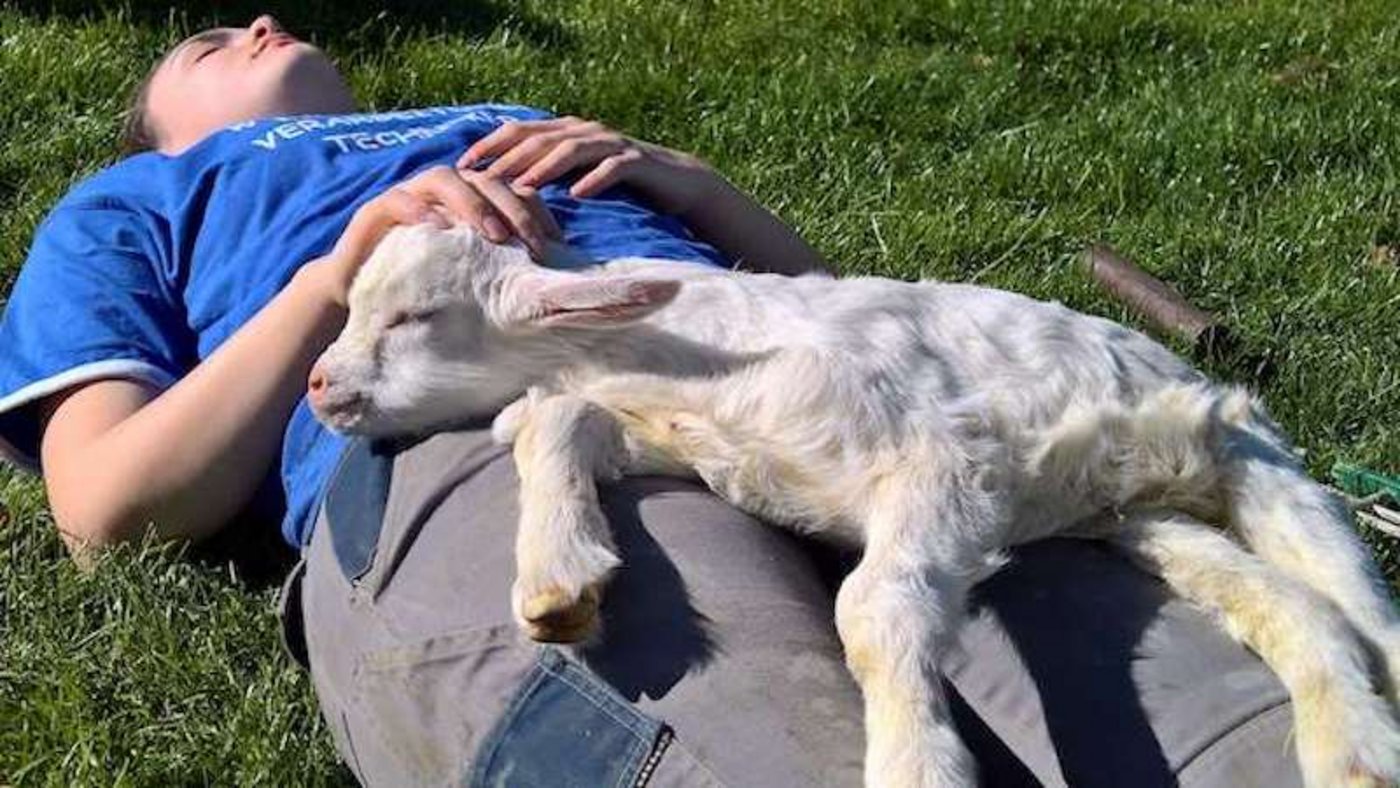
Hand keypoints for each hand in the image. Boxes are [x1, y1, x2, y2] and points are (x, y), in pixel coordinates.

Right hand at [320, 165, 562, 304]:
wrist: (362, 298)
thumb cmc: (424, 287)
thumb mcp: (470, 275)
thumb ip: (501, 265)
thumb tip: (551, 281)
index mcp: (471, 203)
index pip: (511, 191)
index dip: (535, 211)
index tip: (555, 244)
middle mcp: (443, 193)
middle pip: (485, 181)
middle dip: (512, 208)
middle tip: (532, 243)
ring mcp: (409, 196)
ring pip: (445, 179)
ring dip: (473, 204)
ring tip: (493, 235)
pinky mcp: (375, 211)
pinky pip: (397, 200)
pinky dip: (417, 208)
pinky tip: (436, 225)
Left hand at [457, 116, 722, 215]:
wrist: (676, 181)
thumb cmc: (618, 180)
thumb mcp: (576, 171)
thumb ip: (544, 167)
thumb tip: (498, 176)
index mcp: (567, 131)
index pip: (519, 130)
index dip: (490, 144)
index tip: (462, 165)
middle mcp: (586, 130)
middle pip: (541, 138)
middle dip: (510, 158)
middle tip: (484, 179)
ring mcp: (612, 144)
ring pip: (572, 149)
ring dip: (545, 167)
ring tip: (523, 187)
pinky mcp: (636, 162)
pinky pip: (612, 167)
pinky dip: (594, 179)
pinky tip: (577, 194)